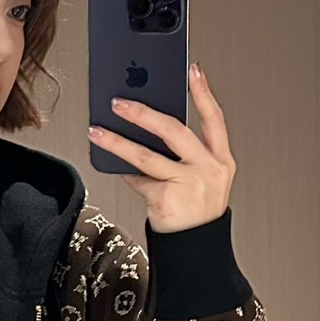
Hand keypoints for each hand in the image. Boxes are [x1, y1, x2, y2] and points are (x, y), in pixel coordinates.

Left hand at [88, 61, 235, 231]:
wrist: (197, 251)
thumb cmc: (197, 212)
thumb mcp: (203, 180)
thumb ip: (186, 156)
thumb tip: (147, 126)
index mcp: (222, 161)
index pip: (215, 119)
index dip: (203, 93)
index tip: (192, 70)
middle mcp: (208, 170)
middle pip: (173, 131)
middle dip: (143, 112)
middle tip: (120, 101)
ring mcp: (188, 185)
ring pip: (145, 155)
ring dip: (117, 141)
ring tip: (97, 130)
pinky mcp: (166, 200)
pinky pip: (138, 180)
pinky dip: (125, 173)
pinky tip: (112, 165)